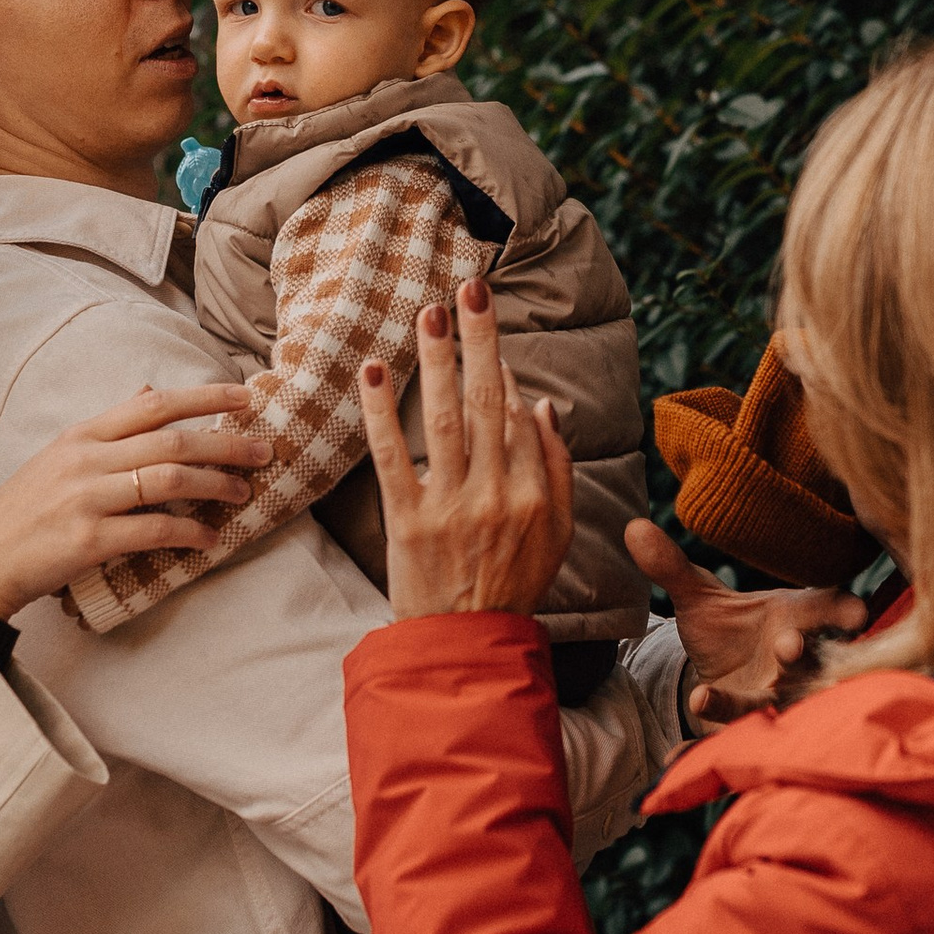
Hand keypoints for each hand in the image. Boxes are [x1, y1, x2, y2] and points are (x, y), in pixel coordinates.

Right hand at [0, 382, 269, 619]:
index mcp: (81, 436)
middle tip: (264, 450)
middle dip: (225, 442)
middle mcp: (85, 460)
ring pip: (168, 479)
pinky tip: (210, 539)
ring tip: (245, 493)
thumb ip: (107, 428)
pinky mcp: (87, 540)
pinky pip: (152, 530)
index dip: (203, 397)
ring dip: (215, 485)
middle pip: (171, 440)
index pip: (153, 404)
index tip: (244, 396)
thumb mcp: (58, 457)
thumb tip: (148, 390)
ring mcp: (86, 499)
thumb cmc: (23, 513)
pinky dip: (188, 533)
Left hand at [357, 278, 573, 619]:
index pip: (519, 416)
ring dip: (436, 359)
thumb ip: (556, 468)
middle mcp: (497, 495)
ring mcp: (451, 507)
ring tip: (428, 311)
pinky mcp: (408, 521)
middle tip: (468, 288)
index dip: (504, 371)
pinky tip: (375, 370)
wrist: (465, 645)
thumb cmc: (513, 585)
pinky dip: (381, 411)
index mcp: (536, 495)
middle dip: (479, 340)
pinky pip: (393, 455)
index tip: (487, 334)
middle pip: (488, 401)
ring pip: (444, 418)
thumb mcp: (558, 533)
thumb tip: (542, 404)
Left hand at [624, 517, 869, 723]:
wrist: (718, 678)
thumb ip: (671, 567)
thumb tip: (633, 527)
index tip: (855, 613)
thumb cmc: (729, 631)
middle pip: (810, 662)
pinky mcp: (745, 730)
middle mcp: (794, 665)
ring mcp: (773, 701)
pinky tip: (669, 757)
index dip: (843, 613)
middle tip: (790, 647)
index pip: (828, 612)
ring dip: (746, 705)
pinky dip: (698, 747)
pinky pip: (726, 740)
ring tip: (704, 699)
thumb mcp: (700, 598)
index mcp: (794, 620)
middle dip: (801, 656)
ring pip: (770, 705)